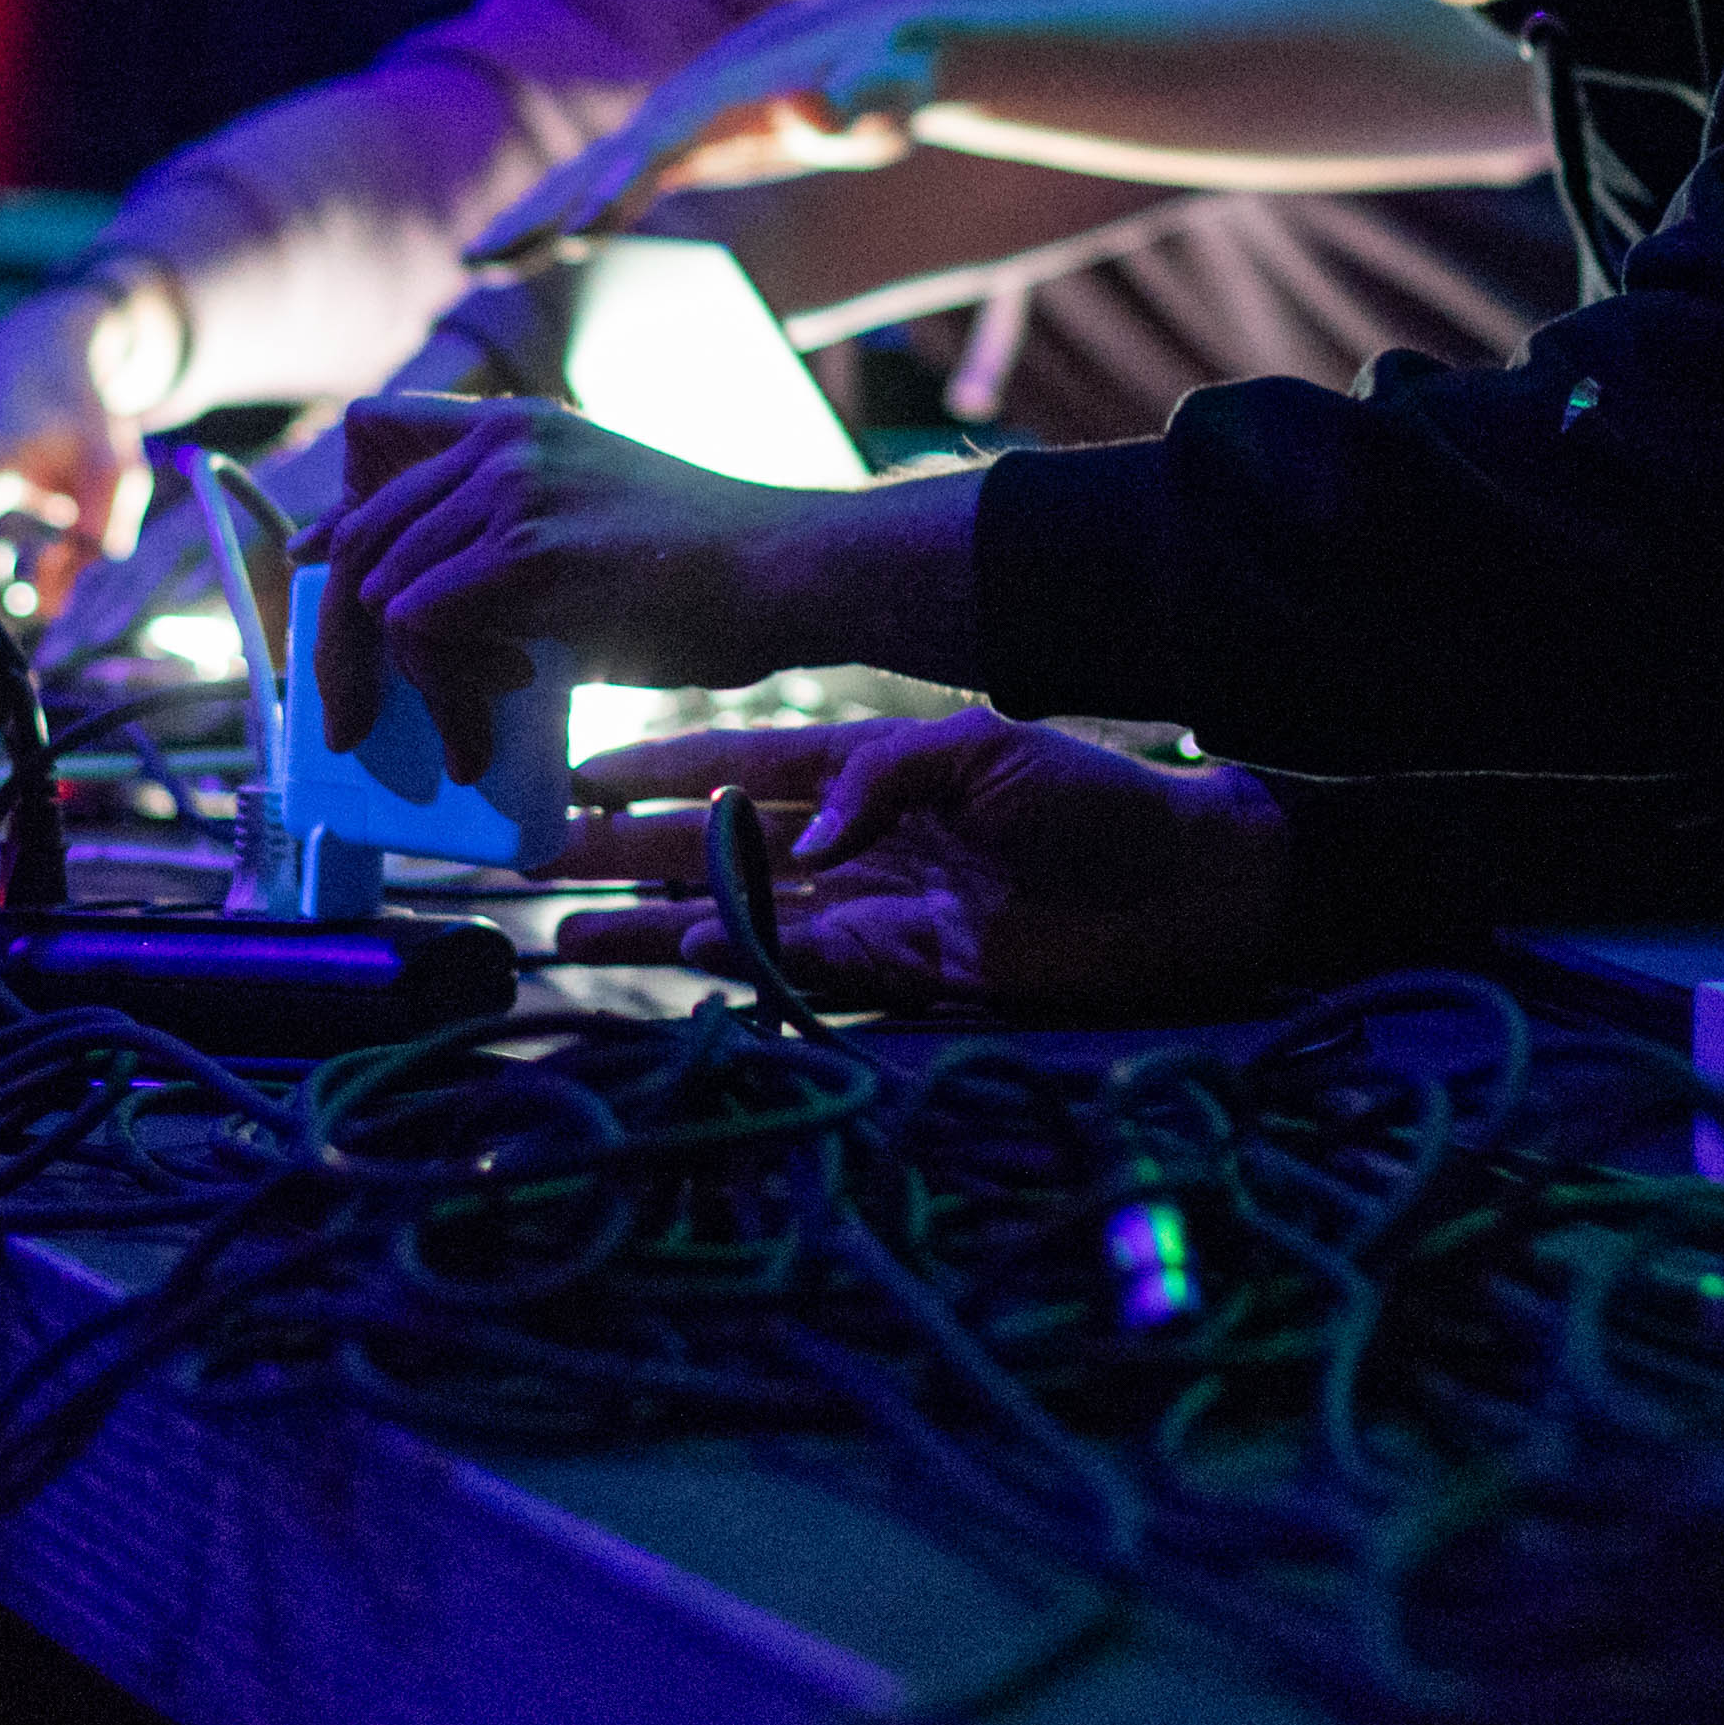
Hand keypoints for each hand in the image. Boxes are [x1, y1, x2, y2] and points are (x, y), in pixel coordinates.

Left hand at [304, 396, 981, 783]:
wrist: (794, 570)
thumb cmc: (712, 575)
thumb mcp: (592, 527)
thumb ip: (508, 547)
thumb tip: (427, 621)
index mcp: (517, 427)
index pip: (375, 439)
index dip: (335, 518)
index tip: (318, 582)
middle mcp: (502, 442)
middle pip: (357, 533)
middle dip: (335, 640)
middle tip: (344, 719)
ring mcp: (511, 489)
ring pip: (377, 589)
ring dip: (407, 683)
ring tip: (466, 734)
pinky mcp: (525, 550)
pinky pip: (415, 624)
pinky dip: (438, 690)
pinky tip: (494, 717)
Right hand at [465, 0, 955, 270]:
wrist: (894, 33)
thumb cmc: (906, 67)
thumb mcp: (898, 84)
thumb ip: (860, 102)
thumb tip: (808, 107)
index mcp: (730, 95)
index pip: (661, 147)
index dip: (618, 190)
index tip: (576, 239)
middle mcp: (689, 105)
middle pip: (602, 159)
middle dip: (542, 209)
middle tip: (479, 264)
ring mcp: (682, 125)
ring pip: (594, 171)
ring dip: (536, 215)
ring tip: (478, 264)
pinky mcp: (688, 144)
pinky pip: (616, 184)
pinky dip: (569, 213)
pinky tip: (536, 253)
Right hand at [554, 712, 1293, 1014]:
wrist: (1186, 888)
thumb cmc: (1099, 799)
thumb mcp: (989, 751)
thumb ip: (883, 780)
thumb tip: (801, 837)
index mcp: (870, 772)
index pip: (740, 766)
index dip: (659, 770)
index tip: (580, 773)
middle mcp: (853, 842)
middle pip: (714, 846)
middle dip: (625, 850)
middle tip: (537, 856)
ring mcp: (869, 910)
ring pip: (733, 915)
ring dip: (650, 920)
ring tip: (563, 925)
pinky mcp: (898, 973)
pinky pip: (795, 969)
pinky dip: (734, 964)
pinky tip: (677, 956)